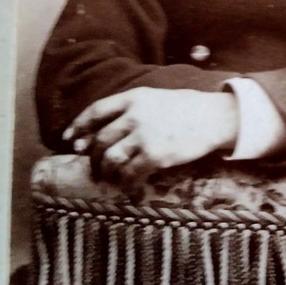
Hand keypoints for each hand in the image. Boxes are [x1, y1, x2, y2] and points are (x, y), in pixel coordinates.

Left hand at [62, 87, 238, 185]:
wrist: (214, 118)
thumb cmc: (188, 108)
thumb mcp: (157, 97)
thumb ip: (133, 108)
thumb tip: (110, 128)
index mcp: (134, 98)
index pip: (96, 111)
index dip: (79, 126)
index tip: (70, 140)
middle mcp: (134, 116)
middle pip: (100, 139)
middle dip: (92, 156)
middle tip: (93, 167)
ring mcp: (144, 136)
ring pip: (110, 158)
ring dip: (106, 171)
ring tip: (109, 178)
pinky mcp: (155, 155)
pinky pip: (130, 173)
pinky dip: (125, 182)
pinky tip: (128, 186)